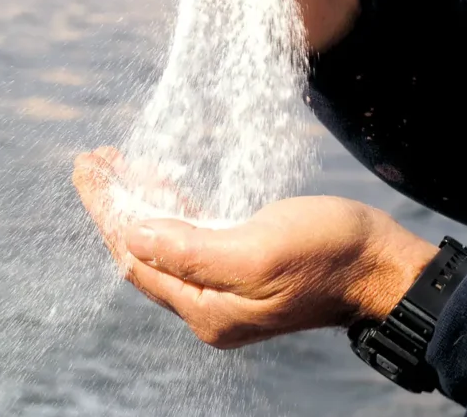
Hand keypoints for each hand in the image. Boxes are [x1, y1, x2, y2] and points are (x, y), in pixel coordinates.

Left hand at [73, 149, 437, 348]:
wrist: (380, 265)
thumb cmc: (327, 254)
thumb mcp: (257, 250)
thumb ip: (191, 250)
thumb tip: (132, 237)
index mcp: (206, 307)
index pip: (135, 255)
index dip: (106, 210)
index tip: (86, 169)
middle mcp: (208, 302)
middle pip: (142, 248)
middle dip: (113, 203)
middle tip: (90, 160)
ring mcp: (225, 284)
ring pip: (164, 238)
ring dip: (138, 201)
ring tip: (114, 162)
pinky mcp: (244, 262)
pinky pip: (191, 233)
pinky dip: (170, 206)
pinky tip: (159, 182)